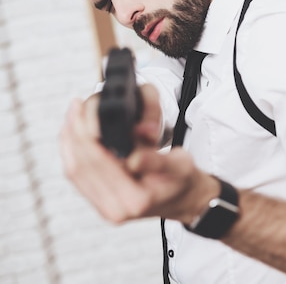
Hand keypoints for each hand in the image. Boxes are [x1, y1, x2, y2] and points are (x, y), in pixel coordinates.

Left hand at [58, 84, 216, 223]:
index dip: (86, 133)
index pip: (99, 162)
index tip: (83, 109)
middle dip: (74, 133)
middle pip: (81, 166)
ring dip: (69, 141)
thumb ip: (157, 161)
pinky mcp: (101, 204)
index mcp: (135, 199)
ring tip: (72, 116)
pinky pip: (78, 178)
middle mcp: (116, 208)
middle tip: (75, 107)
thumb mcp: (180, 164)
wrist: (184, 199)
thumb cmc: (182, 178)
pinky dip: (72, 153)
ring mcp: (106, 209)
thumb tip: (133, 158)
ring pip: (74, 172)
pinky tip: (73, 136)